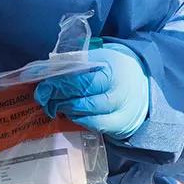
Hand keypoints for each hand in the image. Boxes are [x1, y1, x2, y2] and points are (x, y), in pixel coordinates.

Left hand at [34, 43, 148, 139]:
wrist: (143, 81)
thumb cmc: (113, 68)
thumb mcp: (97, 58)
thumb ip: (71, 63)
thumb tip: (39, 71)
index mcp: (111, 69)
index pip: (79, 80)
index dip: (58, 84)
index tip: (43, 85)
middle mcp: (118, 91)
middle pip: (81, 98)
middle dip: (58, 98)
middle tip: (44, 97)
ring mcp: (121, 110)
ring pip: (85, 114)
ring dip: (66, 109)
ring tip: (56, 104)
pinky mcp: (120, 124)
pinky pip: (94, 125)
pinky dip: (79, 119)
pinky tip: (71, 113)